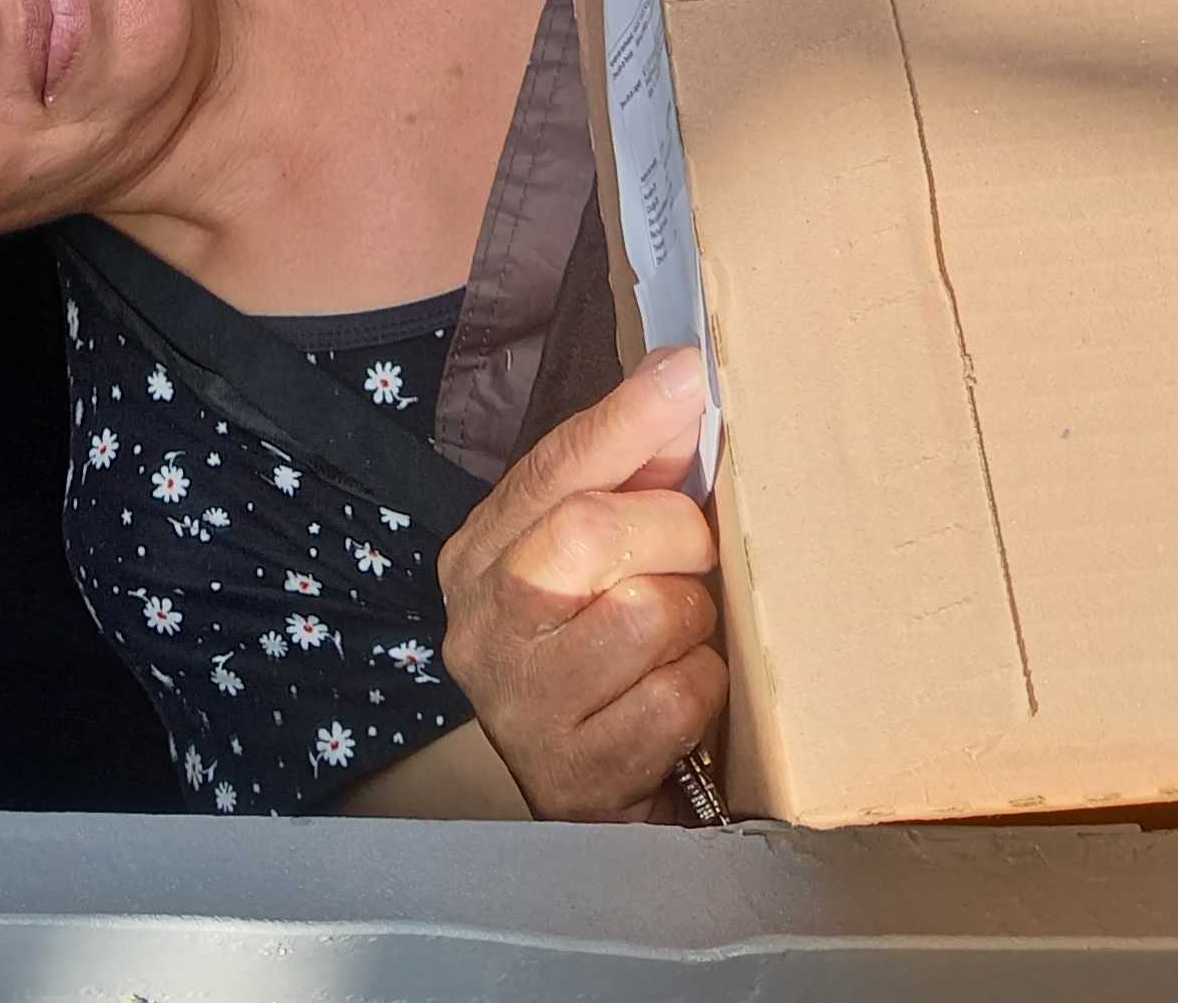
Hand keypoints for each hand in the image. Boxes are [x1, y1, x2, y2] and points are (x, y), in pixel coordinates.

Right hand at [435, 346, 724, 821]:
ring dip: (692, 621)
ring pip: (643, 615)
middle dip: (672, 531)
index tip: (691, 374)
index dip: (626, 420)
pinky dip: (699, 690)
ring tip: (680, 637)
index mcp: (478, 556)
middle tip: (698, 552)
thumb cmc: (603, 654)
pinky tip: (677, 697)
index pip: (551, 469)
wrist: (597, 804)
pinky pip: (673, 698)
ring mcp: (518, 706)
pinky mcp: (571, 774)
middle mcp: (480, 628)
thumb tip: (680, 376)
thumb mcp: (603, 557)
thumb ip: (637, 469)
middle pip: (587, 532)